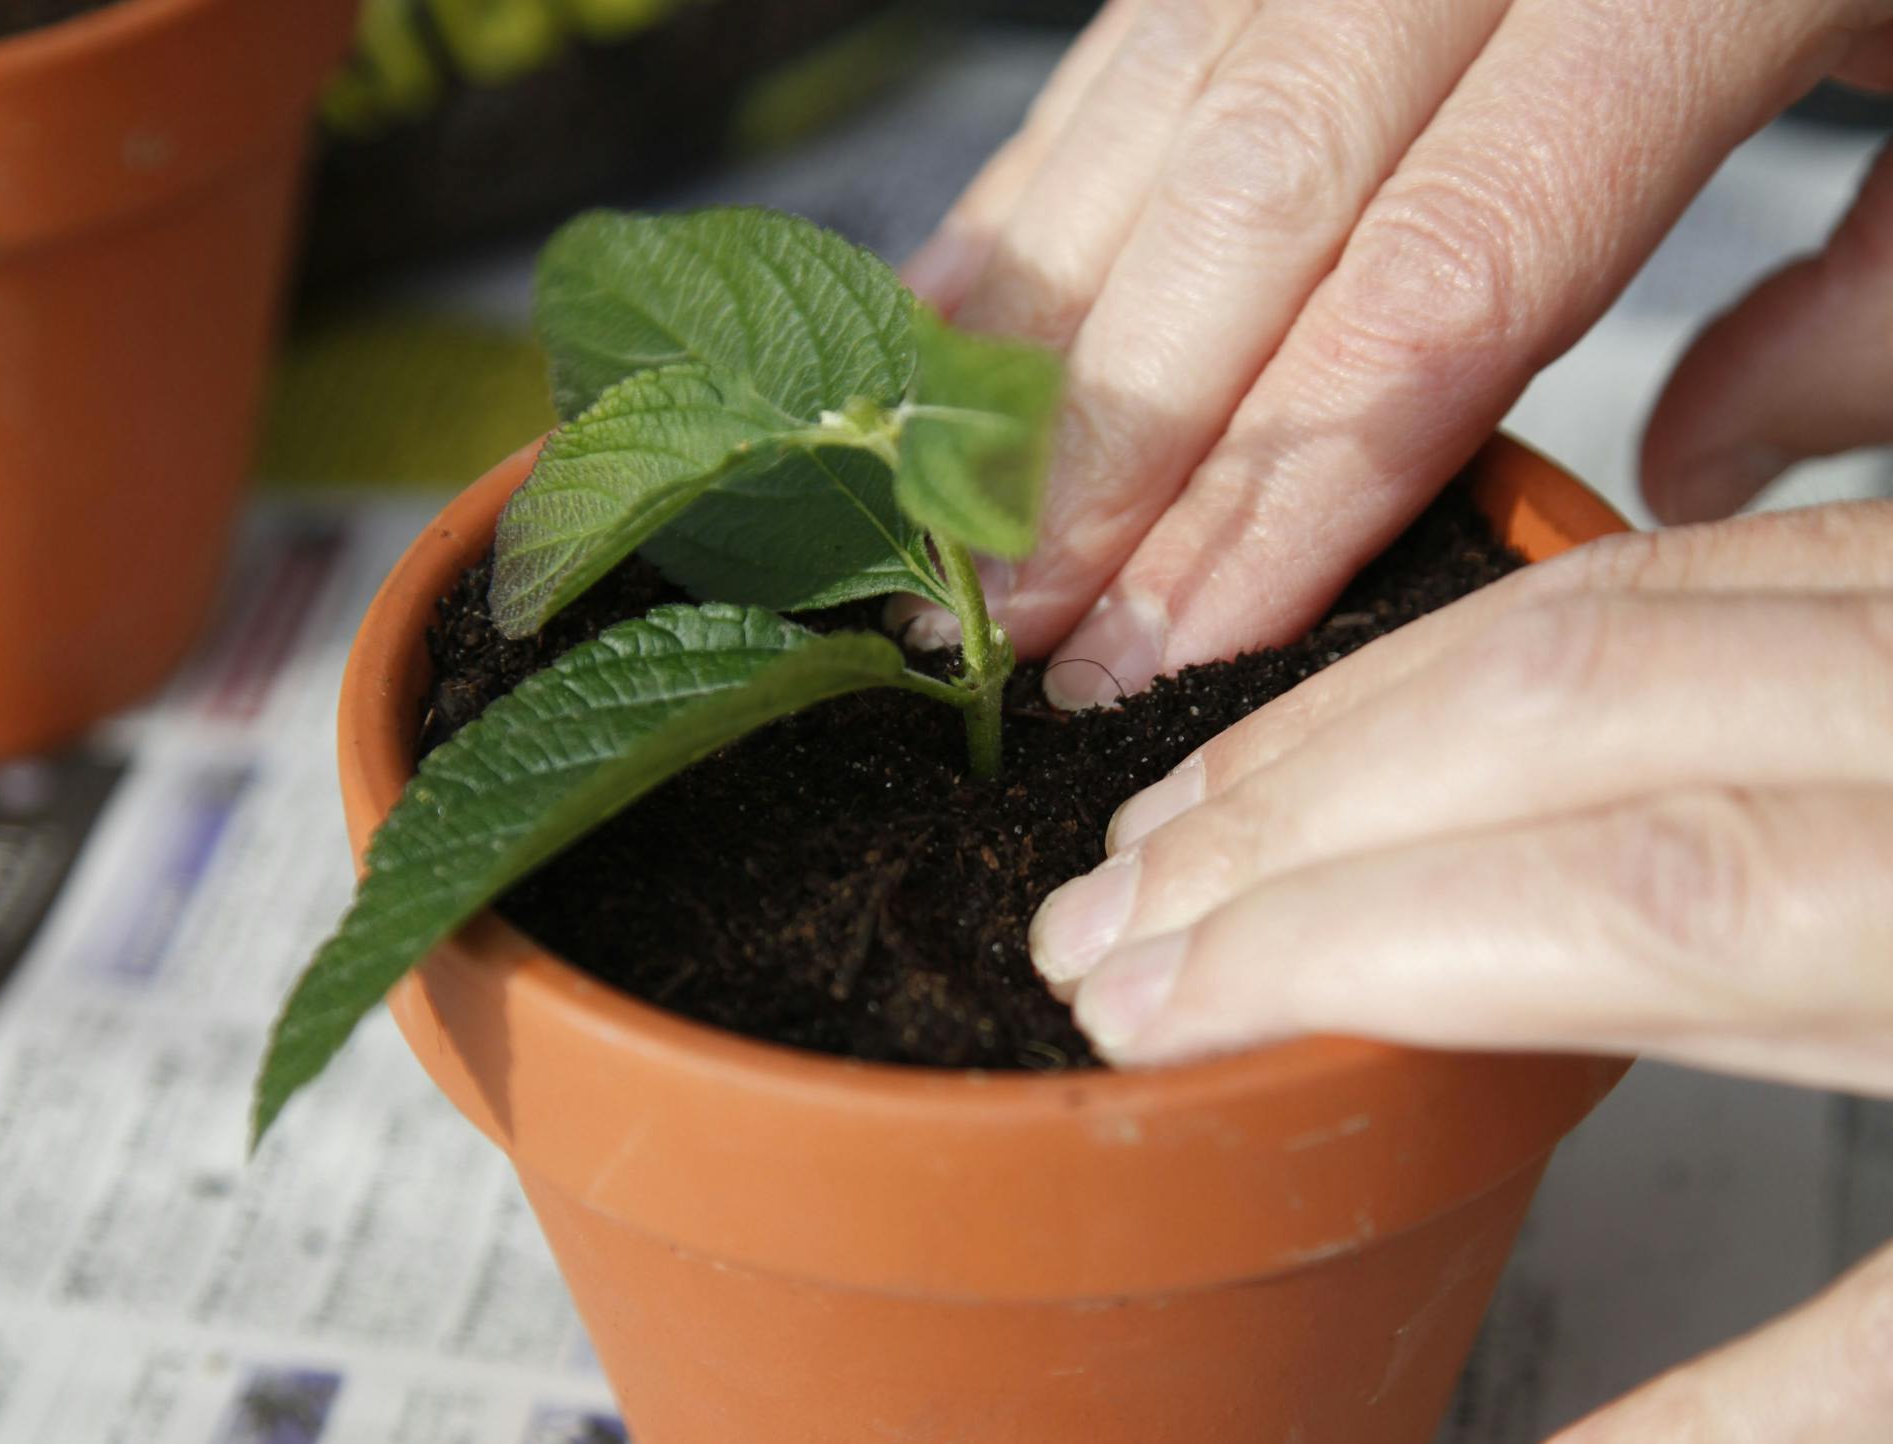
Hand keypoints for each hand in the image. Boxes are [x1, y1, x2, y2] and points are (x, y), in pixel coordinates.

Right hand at [897, 0, 1892, 705]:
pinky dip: (1050, 177)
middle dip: (1113, 436)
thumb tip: (1681, 461)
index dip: (1280, 490)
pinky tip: (962, 297)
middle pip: (1260, 193)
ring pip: (1168, 98)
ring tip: (945, 493)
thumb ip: (1871, 315)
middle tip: (1013, 623)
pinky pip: (1148, 30)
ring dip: (1036, 318)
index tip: (1157, 651)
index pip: (1447, 281)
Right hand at [1029, 500, 1892, 1438]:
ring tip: (1179, 817)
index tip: (1148, 1002)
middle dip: (1291, 818)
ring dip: (1355, 714)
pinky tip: (1356, 705)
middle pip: (1575, 710)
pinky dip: (1477, 630)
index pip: (1636, 899)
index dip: (1347, 944)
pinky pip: (1682, 552)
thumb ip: (1802, 1391)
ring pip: (1603, 601)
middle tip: (1098, 918)